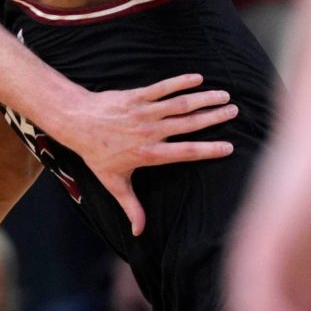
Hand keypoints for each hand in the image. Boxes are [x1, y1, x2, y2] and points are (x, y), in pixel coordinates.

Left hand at [57, 73, 237, 234]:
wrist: (76, 122)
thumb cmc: (96, 153)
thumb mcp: (113, 182)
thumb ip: (131, 206)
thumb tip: (138, 232)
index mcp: (148, 154)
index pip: (185, 152)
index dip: (209, 150)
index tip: (230, 147)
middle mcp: (149, 132)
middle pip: (189, 124)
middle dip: (214, 118)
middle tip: (234, 112)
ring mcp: (143, 113)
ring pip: (180, 104)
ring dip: (204, 98)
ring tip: (224, 96)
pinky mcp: (136, 96)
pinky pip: (162, 87)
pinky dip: (180, 81)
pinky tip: (198, 77)